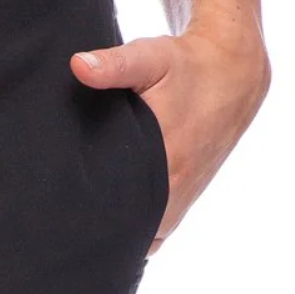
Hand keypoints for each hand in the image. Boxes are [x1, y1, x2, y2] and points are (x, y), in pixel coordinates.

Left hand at [70, 9, 270, 254]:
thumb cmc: (187, 66)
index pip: (121, 210)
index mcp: (168, 162)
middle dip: (97, 229)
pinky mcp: (185, 198)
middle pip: (129, 229)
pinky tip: (110, 226)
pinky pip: (157, 230)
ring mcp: (183, 198)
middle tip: (61, 220)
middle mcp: (177, 189)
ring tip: (80, 226)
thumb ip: (113, 65)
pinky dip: (137, 232)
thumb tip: (78, 65)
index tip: (61, 213)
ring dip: (118, 233)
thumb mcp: (150, 58)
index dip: (90, 217)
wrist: (234, 74)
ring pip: (145, 234)